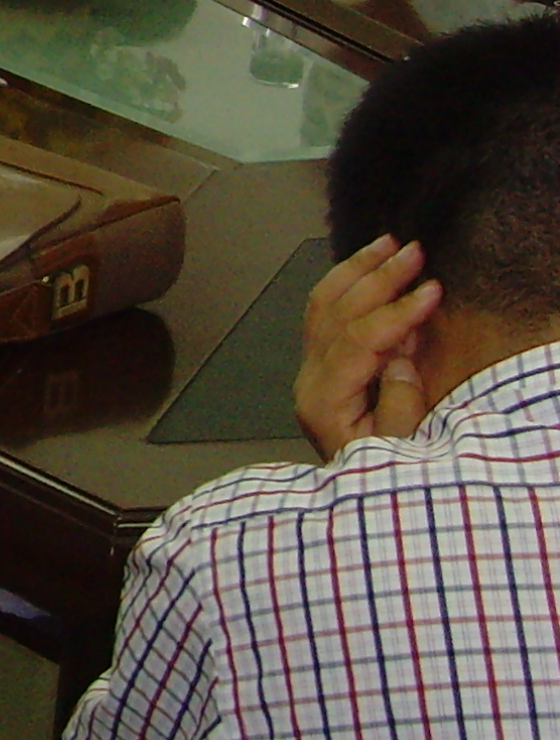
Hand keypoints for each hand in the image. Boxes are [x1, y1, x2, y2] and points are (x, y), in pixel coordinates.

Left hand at [296, 235, 439, 457]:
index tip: (432, 291)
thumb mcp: (398, 452)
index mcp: (323, 401)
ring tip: (387, 243)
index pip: (356, 342)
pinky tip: (365, 263)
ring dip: (356, 270)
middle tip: (413, 250)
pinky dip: (345, 282)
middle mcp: (308, 379)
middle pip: (335, 314)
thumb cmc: (379, 476)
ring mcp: (310, 368)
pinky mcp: (319, 363)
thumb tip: (398, 359)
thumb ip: (398, 407)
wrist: (356, 496)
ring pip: (323, 305)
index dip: (395, 313)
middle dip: (375, 278)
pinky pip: (324, 312)